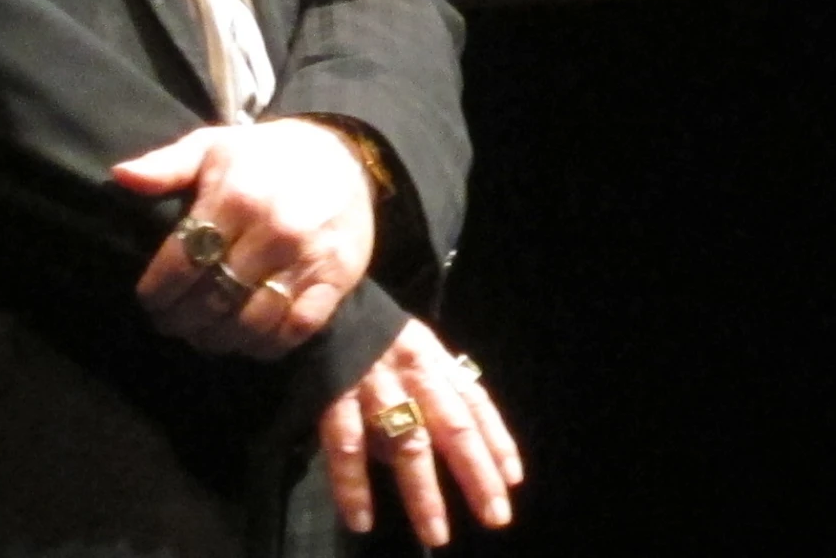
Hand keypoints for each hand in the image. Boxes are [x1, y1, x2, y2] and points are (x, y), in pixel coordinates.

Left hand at [113, 118, 374, 358]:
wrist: (346, 155)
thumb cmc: (266, 155)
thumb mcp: (214, 146)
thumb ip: (166, 165)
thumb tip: (120, 177)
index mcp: (235, 196)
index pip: (183, 262)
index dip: (159, 292)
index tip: (150, 302)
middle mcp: (271, 230)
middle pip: (213, 299)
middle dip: (183, 321)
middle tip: (173, 325)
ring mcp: (305, 259)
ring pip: (250, 323)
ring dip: (219, 339)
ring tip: (205, 336)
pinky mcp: (334, 280)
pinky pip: (294, 330)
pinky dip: (265, 346)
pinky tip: (248, 341)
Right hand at [318, 318, 523, 545]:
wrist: (322, 300)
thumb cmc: (378, 338)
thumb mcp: (416, 352)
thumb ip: (434, 396)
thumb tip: (448, 454)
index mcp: (435, 360)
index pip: (475, 403)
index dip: (497, 440)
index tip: (513, 481)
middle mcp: (413, 372)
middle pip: (452, 425)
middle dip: (476, 473)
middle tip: (495, 518)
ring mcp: (375, 384)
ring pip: (406, 441)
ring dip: (423, 490)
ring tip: (437, 534)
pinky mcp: (334, 395)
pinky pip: (346, 444)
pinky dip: (353, 483)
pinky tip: (362, 519)